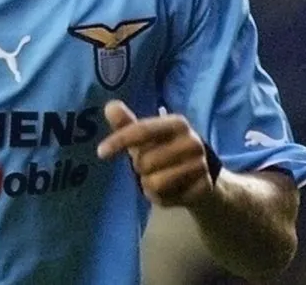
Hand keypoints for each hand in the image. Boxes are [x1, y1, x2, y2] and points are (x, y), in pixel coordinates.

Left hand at [96, 100, 213, 207]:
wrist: (202, 177)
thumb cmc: (166, 151)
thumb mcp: (146, 137)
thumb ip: (127, 123)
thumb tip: (110, 106)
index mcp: (177, 123)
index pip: (142, 130)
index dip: (119, 140)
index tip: (101, 152)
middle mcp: (192, 142)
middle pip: (145, 162)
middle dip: (139, 168)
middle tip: (149, 167)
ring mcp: (201, 166)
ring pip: (155, 183)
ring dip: (149, 185)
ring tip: (159, 179)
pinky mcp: (204, 188)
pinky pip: (167, 199)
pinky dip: (162, 198)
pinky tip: (171, 191)